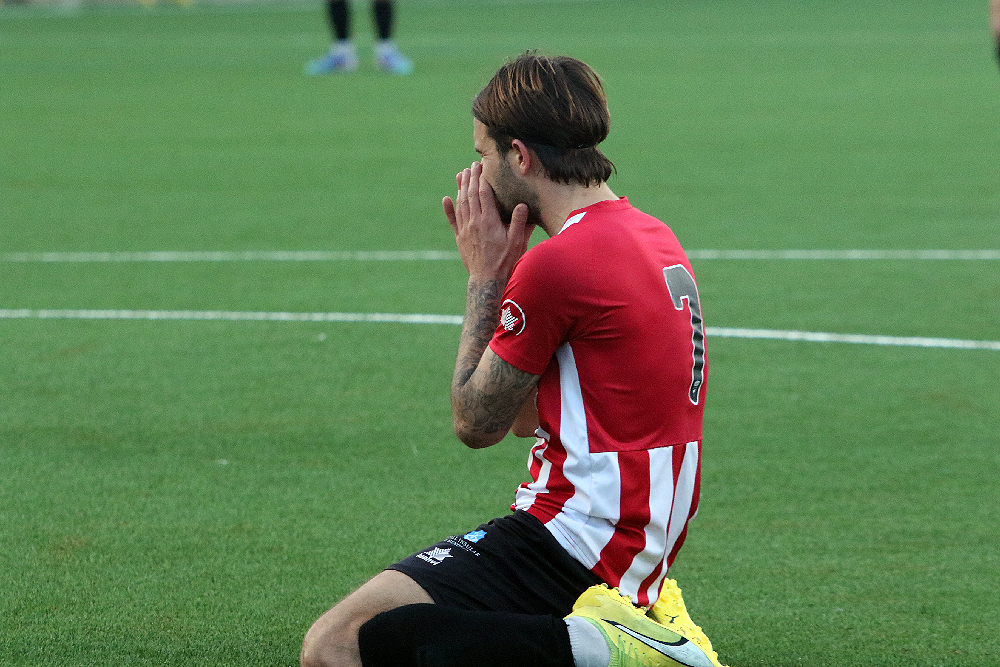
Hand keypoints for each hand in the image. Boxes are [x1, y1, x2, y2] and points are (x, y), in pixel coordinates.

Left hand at [443, 162, 532, 282]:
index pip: (483, 194)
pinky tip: (446, 198)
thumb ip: (520, 223)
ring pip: (461, 204)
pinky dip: (449, 209)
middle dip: (471, 178)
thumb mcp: (517, 242)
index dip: (483, 179)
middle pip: (470, 195)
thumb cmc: (505, 262)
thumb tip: (523, 204)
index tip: (483, 167)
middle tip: (472, 165)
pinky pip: (453, 220)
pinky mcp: (460, 238)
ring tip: (461, 174)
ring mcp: (465, 230)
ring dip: (460, 188)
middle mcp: (474, 222)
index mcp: (488, 221)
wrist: (486, 280)